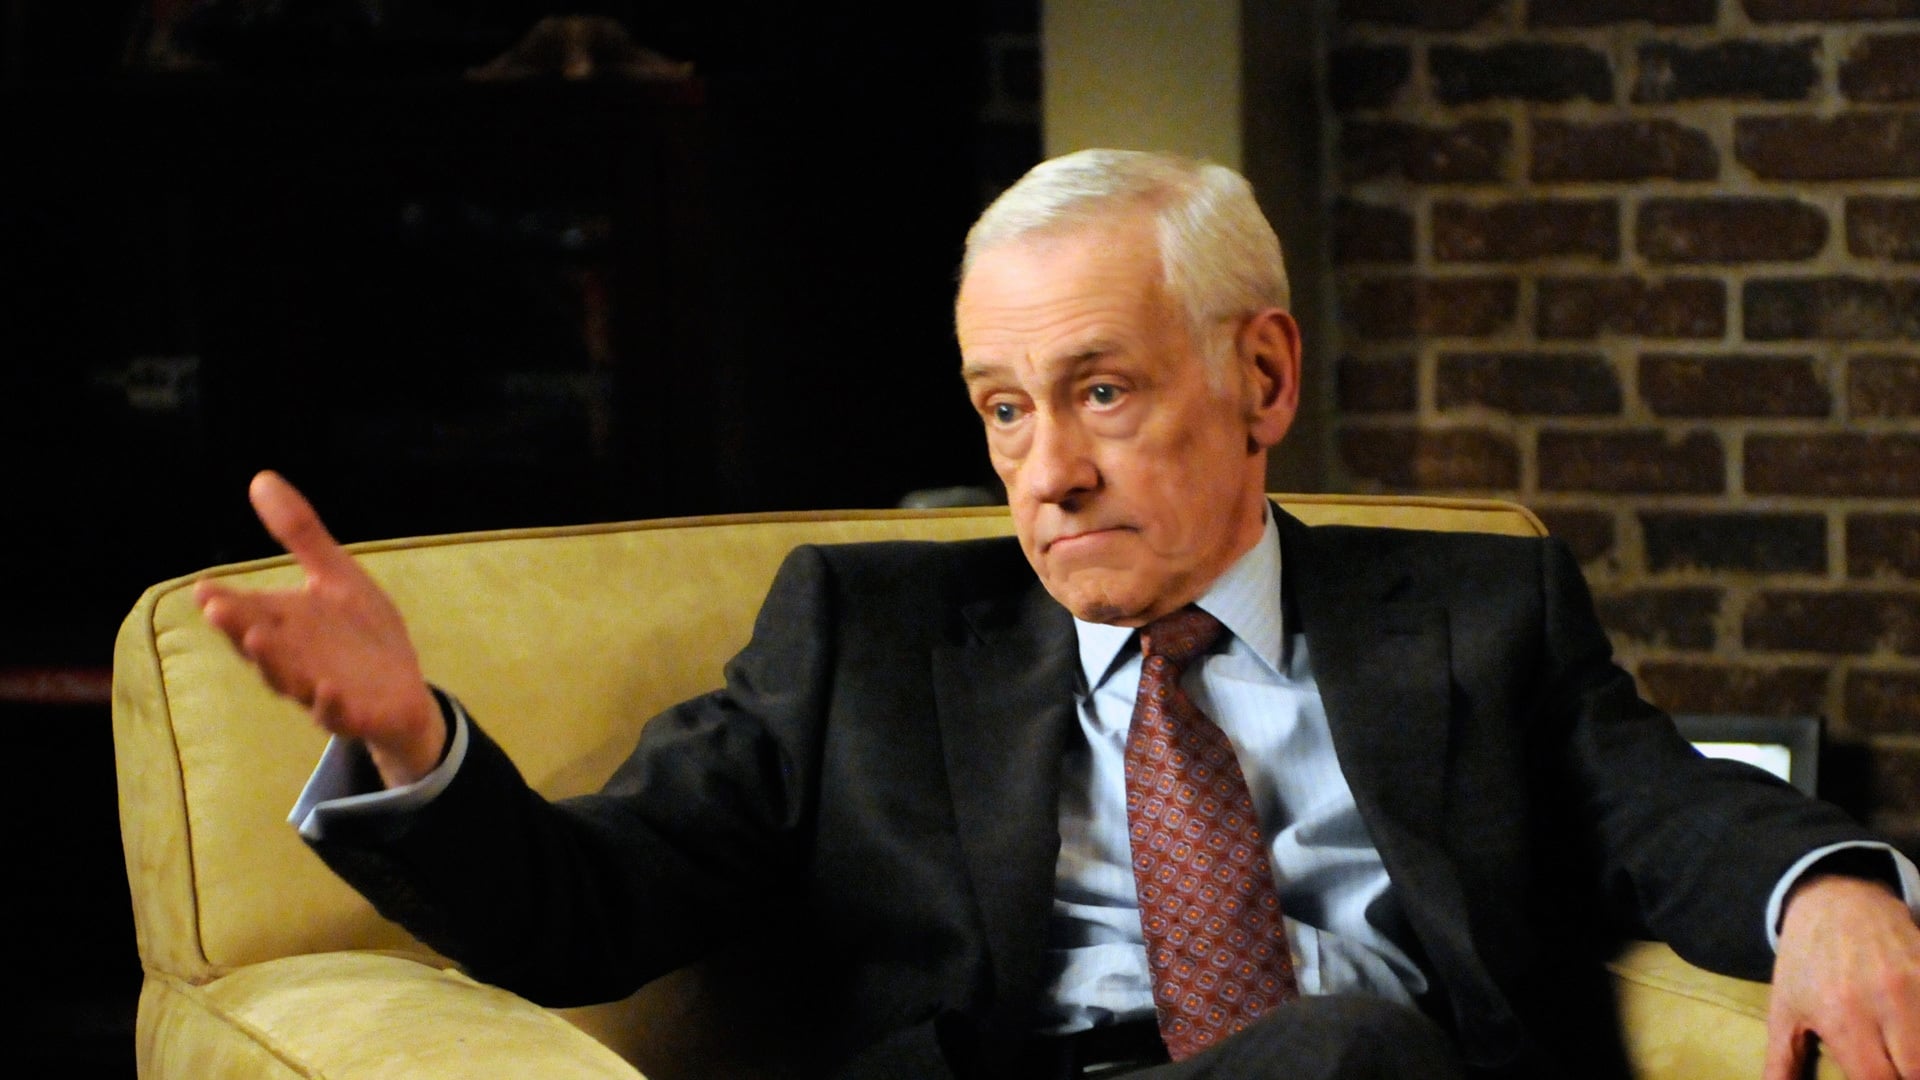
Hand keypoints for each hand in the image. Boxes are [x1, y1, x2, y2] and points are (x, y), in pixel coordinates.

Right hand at [195, 470, 444, 787]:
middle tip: (216, 609)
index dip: (226, 603)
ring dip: (272, 662)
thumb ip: (301, 534)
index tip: (204, 589)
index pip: (249, 612)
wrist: (403, 694)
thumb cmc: (360, 635)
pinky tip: (327, 688)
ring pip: (289, 680)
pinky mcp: (354, 714)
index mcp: (286, 625)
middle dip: (239, 628)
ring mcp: (321, 690)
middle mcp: (294, 660)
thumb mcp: (337, 576)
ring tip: (257, 638)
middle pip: (261, 645)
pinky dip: (329, 703)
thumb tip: (260, 478)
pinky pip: (337, 713)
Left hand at [1766, 874, 1919, 1079]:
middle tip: (1891, 1067)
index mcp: (1842, 1016)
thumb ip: (1782, 1061)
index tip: (1872, 1079)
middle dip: (1906, 1076)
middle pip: (1917, 1070)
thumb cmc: (1806, 959)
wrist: (1837, 899)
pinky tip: (1913, 1033)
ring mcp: (1918, 986)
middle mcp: (1885, 1003)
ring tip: (1905, 1055)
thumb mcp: (1785, 1009)